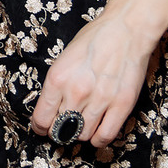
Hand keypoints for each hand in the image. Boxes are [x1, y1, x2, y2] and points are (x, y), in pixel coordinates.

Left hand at [30, 5, 158, 148]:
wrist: (127, 28)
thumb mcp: (64, 57)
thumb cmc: (96, 38)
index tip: (44, 127)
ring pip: (82, 135)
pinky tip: (97, 132)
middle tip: (63, 126)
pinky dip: (98, 139)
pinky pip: (105, 135)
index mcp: (57, 78)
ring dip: (80, 133)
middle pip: (60, 130)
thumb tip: (51, 107)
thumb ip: (57, 84)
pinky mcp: (121, 105)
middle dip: (59, 131)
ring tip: (82, 124)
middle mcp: (76, 92)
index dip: (41, 128)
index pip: (41, 119)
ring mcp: (100, 100)